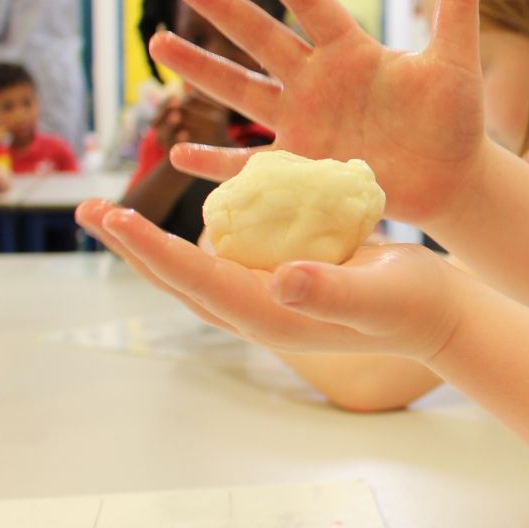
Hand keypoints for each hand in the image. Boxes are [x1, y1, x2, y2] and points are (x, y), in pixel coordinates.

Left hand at [74, 199, 467, 360]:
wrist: (439, 315)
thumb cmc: (413, 304)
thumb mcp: (378, 295)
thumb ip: (332, 291)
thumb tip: (281, 280)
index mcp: (272, 316)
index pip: (196, 279)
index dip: (152, 248)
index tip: (116, 217)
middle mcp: (259, 311)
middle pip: (179, 279)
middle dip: (132, 246)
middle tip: (89, 211)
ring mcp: (269, 298)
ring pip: (195, 269)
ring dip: (153, 243)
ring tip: (117, 215)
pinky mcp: (283, 281)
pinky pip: (227, 258)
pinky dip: (196, 237)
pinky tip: (193, 215)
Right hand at [151, 0, 492, 227]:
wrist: (452, 179)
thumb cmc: (456, 120)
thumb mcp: (457, 64)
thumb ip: (456, 10)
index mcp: (352, 52)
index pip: (312, 4)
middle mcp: (318, 81)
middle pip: (263, 39)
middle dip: (224, 10)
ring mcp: (304, 123)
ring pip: (243, 91)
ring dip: (202, 70)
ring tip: (158, 43)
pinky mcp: (302, 166)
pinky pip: (251, 164)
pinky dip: (216, 163)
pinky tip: (178, 152)